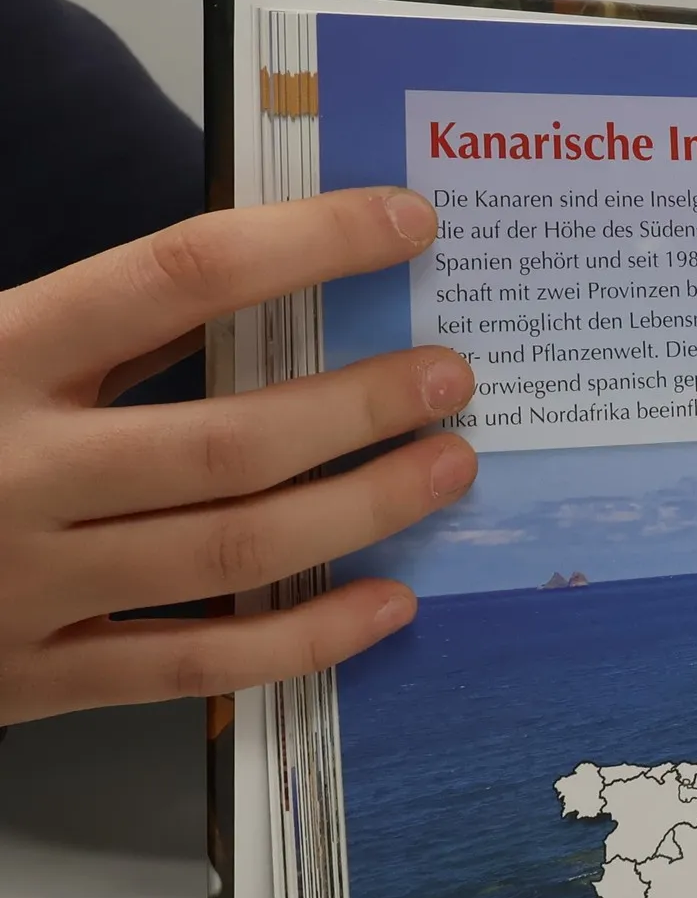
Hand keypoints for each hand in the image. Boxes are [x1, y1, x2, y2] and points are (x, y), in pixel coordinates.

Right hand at [0, 188, 475, 724]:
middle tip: (451, 377)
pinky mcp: (34, 675)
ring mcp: (26, 581)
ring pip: (231, 548)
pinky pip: (197, 663)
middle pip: (228, 438)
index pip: (175, 274)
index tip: (403, 223)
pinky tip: (390, 602)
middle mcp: (13, 466)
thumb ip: (98, 324)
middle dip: (360, 405)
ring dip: (362, 508)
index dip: (305, 243)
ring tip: (448, 467)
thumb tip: (262, 275)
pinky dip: (305, 638)